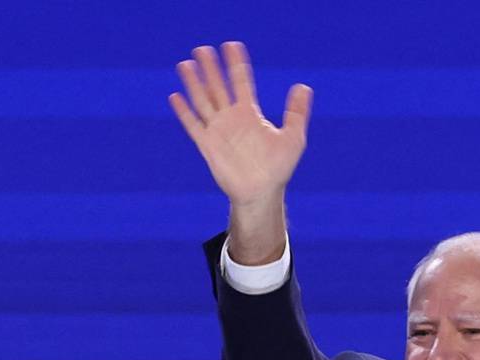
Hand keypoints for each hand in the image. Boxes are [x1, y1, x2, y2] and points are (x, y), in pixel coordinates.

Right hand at [168, 42, 311, 210]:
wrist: (261, 193)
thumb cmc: (278, 168)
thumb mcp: (293, 137)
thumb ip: (296, 112)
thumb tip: (303, 86)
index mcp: (250, 114)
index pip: (241, 82)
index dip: (236, 64)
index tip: (231, 46)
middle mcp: (232, 119)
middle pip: (218, 86)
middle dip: (211, 68)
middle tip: (202, 48)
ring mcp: (218, 131)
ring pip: (203, 101)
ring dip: (194, 83)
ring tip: (186, 64)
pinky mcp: (208, 146)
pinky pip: (194, 125)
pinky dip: (185, 112)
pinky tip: (176, 97)